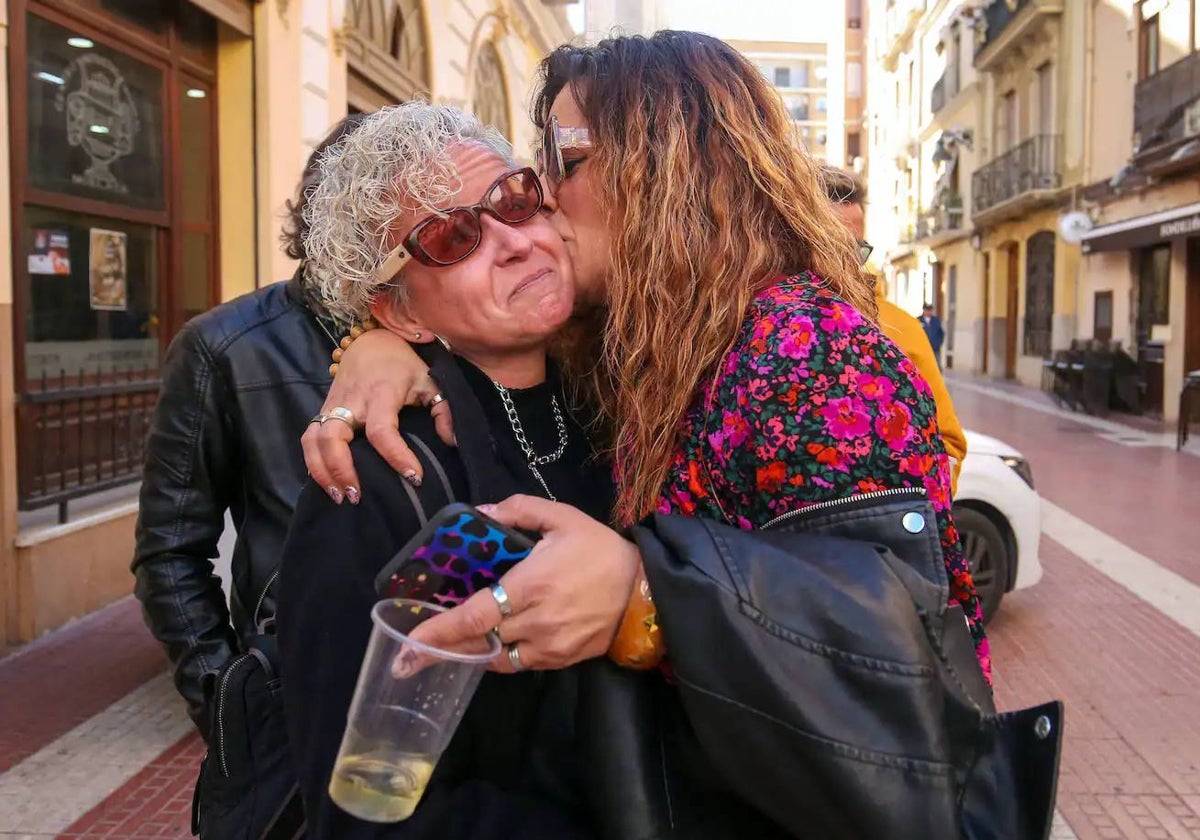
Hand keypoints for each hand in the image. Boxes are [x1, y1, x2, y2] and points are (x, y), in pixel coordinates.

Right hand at [302, 329, 455, 502]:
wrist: (372, 341)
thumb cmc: (403, 365)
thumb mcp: (431, 382)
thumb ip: (444, 412)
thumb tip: (452, 443)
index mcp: (381, 393)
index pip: (383, 429)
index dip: (397, 455)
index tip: (414, 477)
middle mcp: (352, 400)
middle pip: (334, 436)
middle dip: (341, 469)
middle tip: (356, 496)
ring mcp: (332, 405)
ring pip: (313, 439)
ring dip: (322, 471)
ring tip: (340, 497)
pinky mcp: (322, 410)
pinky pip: (309, 438)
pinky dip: (313, 463)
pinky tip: (327, 483)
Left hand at [408, 495, 640, 671]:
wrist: (646, 591)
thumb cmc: (601, 551)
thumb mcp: (563, 518)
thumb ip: (520, 509)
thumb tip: (482, 512)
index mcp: (531, 585)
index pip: (474, 616)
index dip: (438, 631)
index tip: (409, 641)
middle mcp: (535, 622)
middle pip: (477, 643)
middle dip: (440, 650)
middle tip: (407, 659)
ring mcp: (548, 646)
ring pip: (494, 658)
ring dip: (468, 654)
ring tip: (442, 651)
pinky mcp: (560, 661)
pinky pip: (517, 664)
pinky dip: (497, 656)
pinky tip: (487, 645)